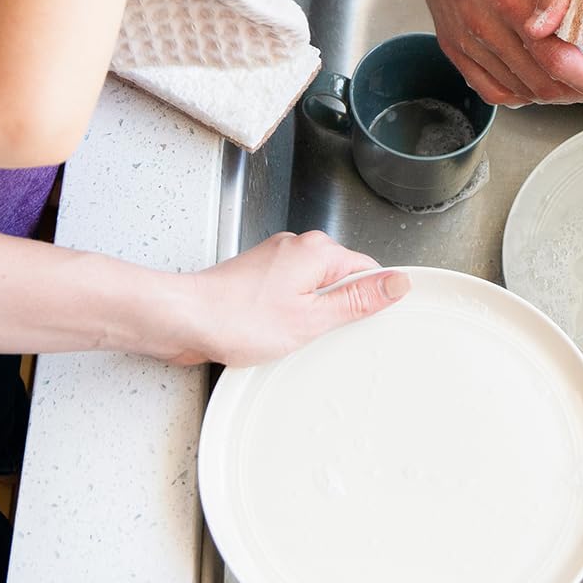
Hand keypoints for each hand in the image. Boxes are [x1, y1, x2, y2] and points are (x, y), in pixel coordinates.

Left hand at [154, 229, 408, 366]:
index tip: (363, 324)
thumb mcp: (311, 319)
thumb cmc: (238, 319)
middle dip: (337, 309)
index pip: (367, 269)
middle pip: (340, 278)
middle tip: (321, 336)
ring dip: (311, 314)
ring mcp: (276, 260)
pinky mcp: (259, 276)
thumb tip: (398, 283)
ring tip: (292, 336)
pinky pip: (291, 293)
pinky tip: (276, 334)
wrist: (185, 319)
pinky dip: (289, 314)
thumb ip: (357, 301)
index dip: (369, 300)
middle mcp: (297, 246)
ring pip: (314, 288)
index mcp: (317, 250)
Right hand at [395, 0, 582, 106]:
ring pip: (517, 90)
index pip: (557, 58)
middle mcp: (486, 21)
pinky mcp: (452, 41)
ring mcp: (466, 35)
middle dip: (577, 91)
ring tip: (572, 84)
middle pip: (540, 82)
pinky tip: (533, 85)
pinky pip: (487, 87)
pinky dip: (516, 94)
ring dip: (550, 94)